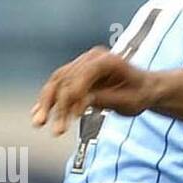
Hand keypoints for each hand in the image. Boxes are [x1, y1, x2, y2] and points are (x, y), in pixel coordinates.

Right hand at [31, 47, 154, 136]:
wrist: (144, 88)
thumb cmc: (140, 95)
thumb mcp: (129, 102)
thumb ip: (106, 99)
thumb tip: (82, 102)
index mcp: (107, 60)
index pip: (83, 74)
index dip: (75, 94)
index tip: (73, 115)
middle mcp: (91, 58)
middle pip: (65, 78)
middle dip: (55, 102)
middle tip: (48, 124)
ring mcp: (82, 64)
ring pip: (57, 82)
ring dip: (46, 103)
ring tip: (38, 123)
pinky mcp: (76, 74)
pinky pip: (58, 86)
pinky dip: (48, 101)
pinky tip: (37, 114)